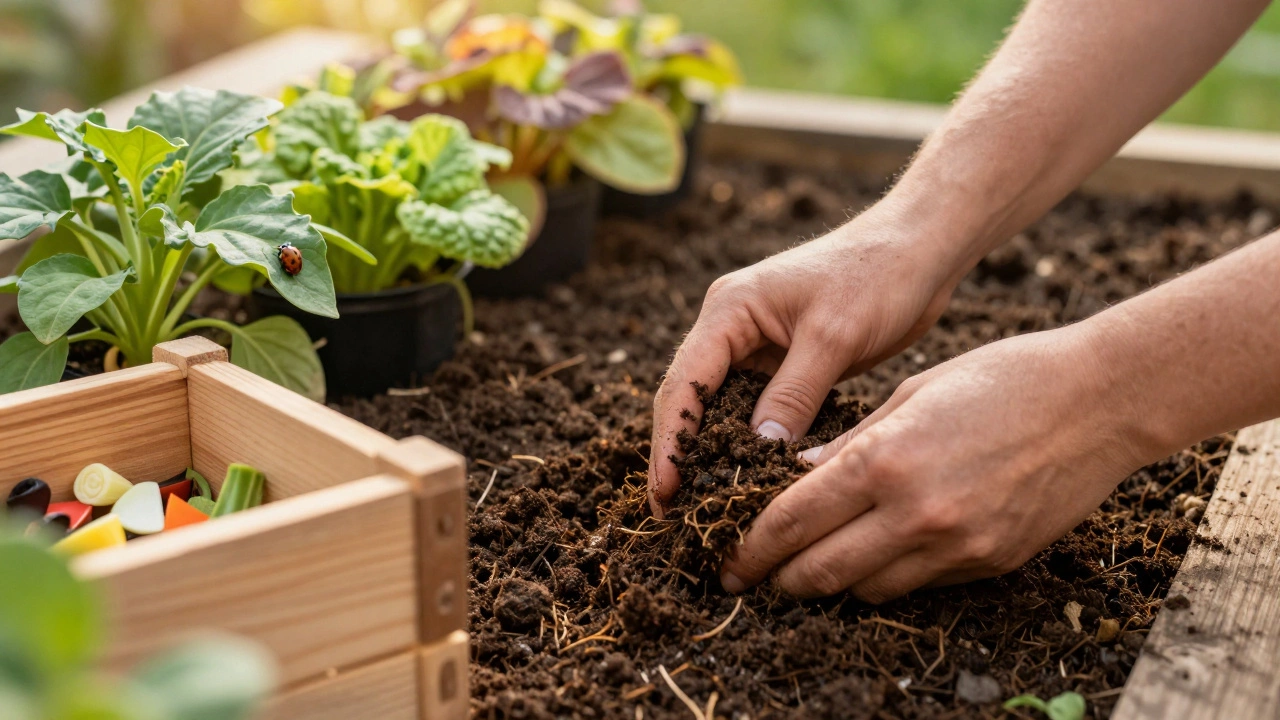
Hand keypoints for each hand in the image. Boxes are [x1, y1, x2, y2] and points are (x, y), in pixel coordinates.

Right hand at [648, 201, 964, 517]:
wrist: (919, 248)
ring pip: (717, 408)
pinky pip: (751, 409)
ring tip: (703, 508)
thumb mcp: (834, 337)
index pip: (683, 384)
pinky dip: (746, 443)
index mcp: (728, 309)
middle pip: (687, 400)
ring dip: (708, 453)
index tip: (665, 494)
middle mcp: (730, 327)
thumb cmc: (878, 275)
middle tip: (673, 515)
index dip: (669, 443)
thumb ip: (793, 394)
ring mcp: (754, 345)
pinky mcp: (782, 363)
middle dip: (677, 455)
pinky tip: (748, 479)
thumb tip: (758, 451)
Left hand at [718, 327, 1150, 601]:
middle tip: (753, 577)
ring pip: (866, 589)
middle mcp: (915, 512)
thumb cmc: (1001, 378)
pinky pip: (917, 585)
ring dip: (830, 582)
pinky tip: (874, 557)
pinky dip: (885, 578)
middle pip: (819, 570)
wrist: (1099, 400)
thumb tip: (797, 477)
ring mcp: (956, 544)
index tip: (729, 560)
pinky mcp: (990, 561)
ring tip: (808, 569)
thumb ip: (848, 445)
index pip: (791, 521)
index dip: (751, 547)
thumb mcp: (909, 395)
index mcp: (883, 459)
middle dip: (777, 578)